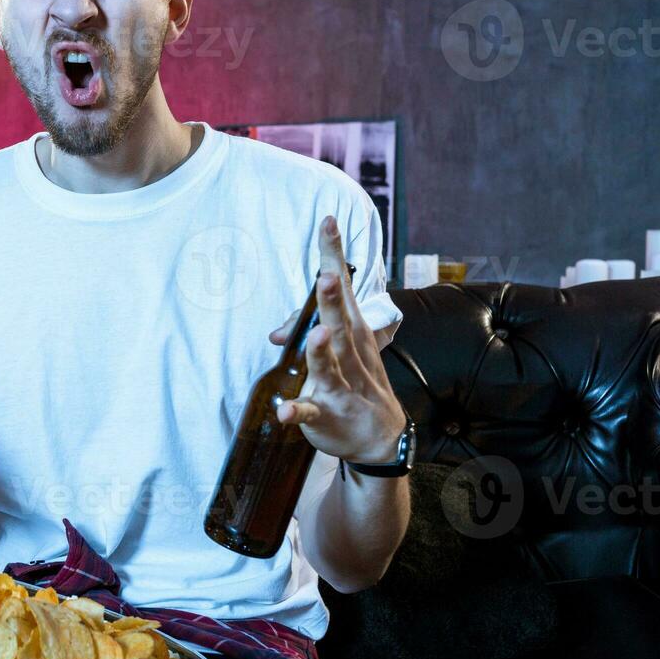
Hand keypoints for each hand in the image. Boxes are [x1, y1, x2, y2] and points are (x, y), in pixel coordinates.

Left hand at [274, 216, 406, 462]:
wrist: (382, 436)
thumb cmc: (358, 382)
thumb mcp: (338, 352)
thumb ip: (305, 332)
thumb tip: (278, 332)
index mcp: (351, 332)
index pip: (344, 288)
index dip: (334, 256)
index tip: (328, 222)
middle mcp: (350, 354)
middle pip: (340, 322)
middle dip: (335, 299)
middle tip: (329, 274)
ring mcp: (341, 385)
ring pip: (329, 365)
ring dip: (321, 351)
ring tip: (315, 334)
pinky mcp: (328, 414)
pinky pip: (311, 412)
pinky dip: (298, 410)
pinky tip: (284, 409)